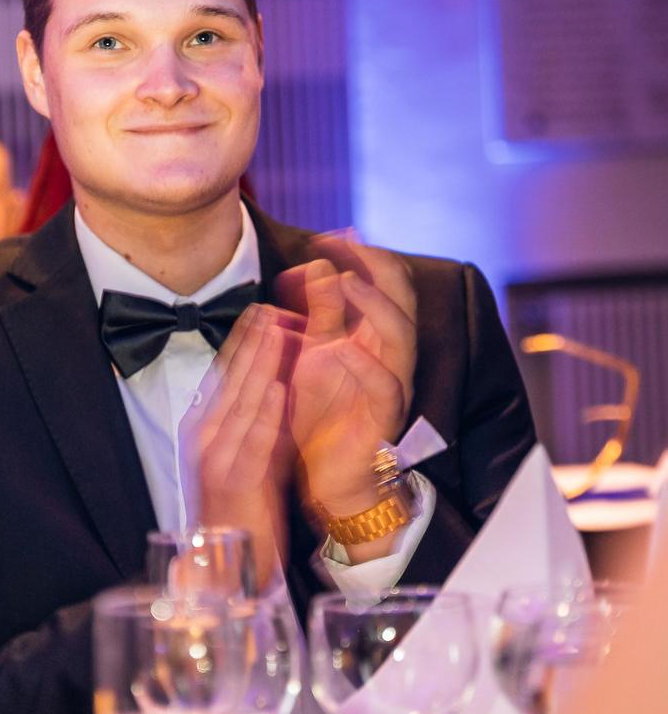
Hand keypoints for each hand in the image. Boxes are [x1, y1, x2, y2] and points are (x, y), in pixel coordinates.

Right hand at [186, 304, 289, 589]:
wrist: (225, 563)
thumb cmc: (243, 510)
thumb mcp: (252, 456)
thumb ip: (261, 422)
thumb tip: (277, 384)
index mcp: (207, 430)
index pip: (226, 377)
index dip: (243, 342)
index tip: (260, 310)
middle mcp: (206, 439)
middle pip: (230, 381)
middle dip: (250, 342)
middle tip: (268, 304)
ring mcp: (218, 460)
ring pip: (241, 402)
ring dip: (259, 364)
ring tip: (276, 328)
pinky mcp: (236, 482)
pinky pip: (253, 441)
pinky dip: (266, 413)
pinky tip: (280, 386)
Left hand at [285, 230, 416, 518]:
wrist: (326, 479)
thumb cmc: (321, 417)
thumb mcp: (312, 355)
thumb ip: (319, 312)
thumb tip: (319, 264)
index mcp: (373, 338)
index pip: (381, 283)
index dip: (360, 255)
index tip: (329, 234)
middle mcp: (390, 357)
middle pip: (401, 299)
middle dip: (376, 267)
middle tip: (346, 244)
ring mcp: (391, 386)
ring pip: (401, 336)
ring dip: (374, 305)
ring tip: (346, 281)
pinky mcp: (384, 418)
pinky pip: (385, 386)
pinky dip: (363, 363)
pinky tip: (339, 345)